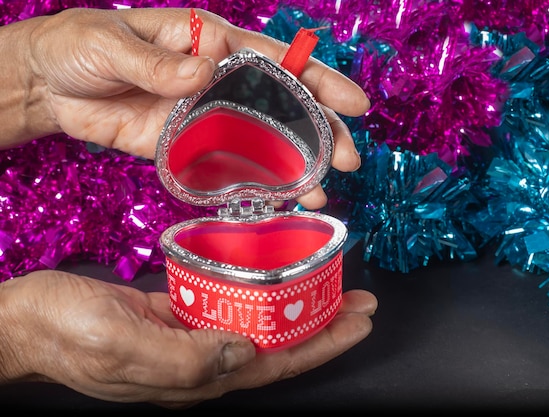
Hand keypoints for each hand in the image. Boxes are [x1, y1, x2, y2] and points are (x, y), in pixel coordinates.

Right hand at [0, 269, 376, 408]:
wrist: (25, 320)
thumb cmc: (67, 333)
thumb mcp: (123, 346)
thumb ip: (187, 357)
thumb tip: (245, 352)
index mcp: (197, 376)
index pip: (277, 363)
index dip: (323, 343)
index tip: (360, 318)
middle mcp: (202, 360)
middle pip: (278, 345)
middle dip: (323, 324)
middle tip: (361, 298)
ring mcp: (190, 337)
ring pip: (259, 323)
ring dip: (296, 304)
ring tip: (329, 282)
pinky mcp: (175, 313)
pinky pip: (230, 303)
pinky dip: (259, 289)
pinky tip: (274, 272)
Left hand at [5, 7, 369, 209]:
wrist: (47, 84)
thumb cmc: (78, 46)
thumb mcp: (111, 43)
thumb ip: (156, 63)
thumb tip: (201, 76)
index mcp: (207, 43)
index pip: (273, 60)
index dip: (316, 79)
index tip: (352, 102)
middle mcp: (216, 82)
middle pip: (279, 106)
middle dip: (318, 131)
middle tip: (349, 159)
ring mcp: (203, 118)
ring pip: (259, 142)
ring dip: (292, 167)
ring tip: (321, 193)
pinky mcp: (184, 149)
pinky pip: (224, 168)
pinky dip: (250, 184)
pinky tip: (276, 202)